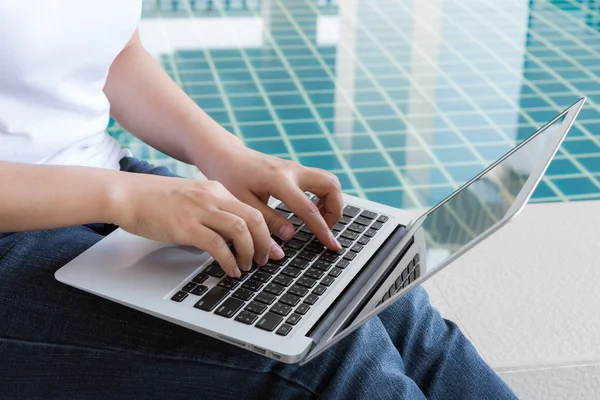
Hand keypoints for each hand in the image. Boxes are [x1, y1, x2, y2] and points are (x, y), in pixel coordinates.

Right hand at [111, 173, 283, 277]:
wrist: (126, 194)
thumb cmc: (154, 200)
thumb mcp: (190, 198)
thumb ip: (211, 211)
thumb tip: (227, 236)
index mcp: (216, 190)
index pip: (252, 209)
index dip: (267, 231)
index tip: (273, 247)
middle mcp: (212, 197)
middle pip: (254, 218)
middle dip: (265, 243)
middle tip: (266, 260)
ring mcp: (199, 210)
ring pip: (241, 229)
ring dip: (250, 252)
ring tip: (249, 266)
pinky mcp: (185, 226)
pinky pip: (217, 245)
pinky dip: (229, 260)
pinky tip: (230, 270)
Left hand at [201, 145, 343, 250]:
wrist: (226, 156)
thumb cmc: (230, 177)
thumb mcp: (244, 204)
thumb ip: (268, 221)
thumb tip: (289, 236)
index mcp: (279, 181)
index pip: (308, 209)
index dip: (322, 229)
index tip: (332, 245)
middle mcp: (293, 171)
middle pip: (331, 186)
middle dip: (335, 210)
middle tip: (324, 228)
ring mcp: (296, 168)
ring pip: (330, 181)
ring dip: (331, 202)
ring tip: (317, 220)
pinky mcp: (296, 170)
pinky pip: (320, 181)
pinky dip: (323, 197)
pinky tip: (309, 210)